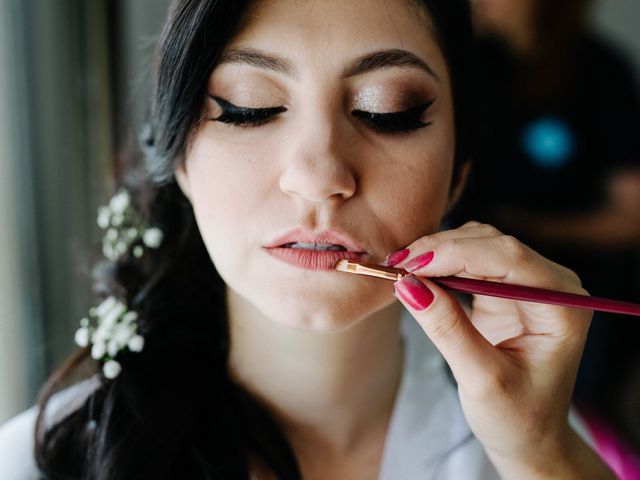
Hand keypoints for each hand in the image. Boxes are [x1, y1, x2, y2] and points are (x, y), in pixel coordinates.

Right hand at [389, 221, 613, 478]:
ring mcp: (528, 283)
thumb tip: (406, 285)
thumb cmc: (518, 417)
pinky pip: (470, 260)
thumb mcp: (481, 379)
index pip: (509, 259)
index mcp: (562, 305)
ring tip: (401, 270)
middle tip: (395, 266)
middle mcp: (551, 284)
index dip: (456, 253)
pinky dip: (441, 263)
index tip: (410, 265)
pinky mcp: (504, 287)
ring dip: (437, 252)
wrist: (529, 436)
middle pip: (492, 244)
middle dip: (441, 250)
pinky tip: (416, 274)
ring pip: (478, 244)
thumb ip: (447, 329)